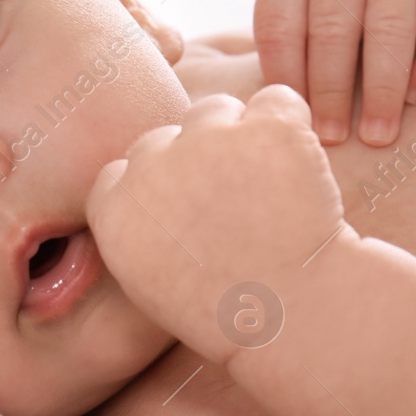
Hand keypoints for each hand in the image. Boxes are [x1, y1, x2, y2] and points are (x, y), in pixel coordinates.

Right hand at [85, 85, 354, 363]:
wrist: (299, 316)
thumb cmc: (229, 310)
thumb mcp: (153, 280)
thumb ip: (137, 223)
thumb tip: (141, 180)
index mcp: (115, 207)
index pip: (129, 166)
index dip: (165, 186)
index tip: (195, 217)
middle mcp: (152, 165)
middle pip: (169, 136)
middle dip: (198, 162)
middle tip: (239, 211)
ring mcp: (210, 140)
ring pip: (216, 110)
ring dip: (239, 136)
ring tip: (270, 190)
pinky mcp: (268, 128)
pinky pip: (277, 100)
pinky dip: (290, 124)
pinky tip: (300, 166)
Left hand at [253, 0, 415, 146]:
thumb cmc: (330, 4)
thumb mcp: (296, 9)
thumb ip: (286, 49)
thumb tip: (280, 113)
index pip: (280, 22)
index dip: (285, 75)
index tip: (293, 118)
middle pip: (333, 27)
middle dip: (330, 90)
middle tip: (332, 137)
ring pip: (389, 27)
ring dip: (382, 89)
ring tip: (377, 134)